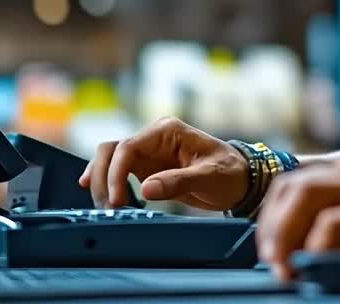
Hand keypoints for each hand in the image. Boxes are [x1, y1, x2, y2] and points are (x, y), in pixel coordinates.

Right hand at [76, 116, 248, 209]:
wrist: (240, 180)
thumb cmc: (230, 173)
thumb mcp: (210, 177)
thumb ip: (178, 181)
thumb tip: (146, 188)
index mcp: (168, 131)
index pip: (128, 146)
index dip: (116, 173)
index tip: (117, 200)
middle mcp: (154, 138)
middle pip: (111, 149)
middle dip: (102, 176)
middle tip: (108, 206)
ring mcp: (148, 152)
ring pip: (110, 159)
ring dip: (101, 181)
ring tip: (107, 207)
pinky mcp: (147, 168)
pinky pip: (118, 172)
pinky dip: (107, 182)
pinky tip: (99, 195)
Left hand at [255, 155, 339, 279]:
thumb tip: (307, 250)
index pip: (294, 183)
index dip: (271, 217)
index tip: (269, 251)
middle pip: (292, 187)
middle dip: (270, 227)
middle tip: (272, 263)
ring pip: (305, 197)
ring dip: (284, 234)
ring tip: (286, 267)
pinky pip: (334, 225)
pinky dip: (316, 246)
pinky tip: (315, 266)